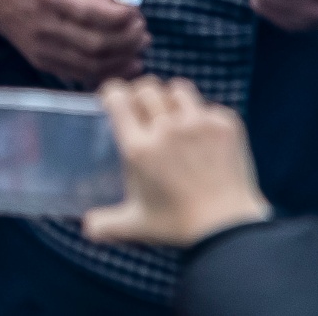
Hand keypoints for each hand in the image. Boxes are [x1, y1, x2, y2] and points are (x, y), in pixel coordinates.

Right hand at [0, 0, 151, 85]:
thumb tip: (124, 3)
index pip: (91, 13)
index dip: (121, 16)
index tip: (135, 10)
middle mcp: (44, 25)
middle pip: (96, 44)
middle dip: (129, 40)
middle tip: (143, 30)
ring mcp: (43, 49)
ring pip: (93, 65)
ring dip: (124, 59)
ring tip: (139, 46)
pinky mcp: (43, 63)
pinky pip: (82, 76)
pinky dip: (109, 73)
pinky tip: (126, 63)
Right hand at [82, 76, 273, 247]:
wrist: (230, 229)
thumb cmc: (180, 226)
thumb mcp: (136, 225)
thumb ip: (106, 224)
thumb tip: (87, 228)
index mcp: (138, 148)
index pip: (118, 97)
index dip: (113, 93)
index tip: (114, 99)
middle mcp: (165, 129)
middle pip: (147, 88)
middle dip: (142, 95)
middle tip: (145, 109)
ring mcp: (198, 124)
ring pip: (178, 89)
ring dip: (173, 99)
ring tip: (175, 114)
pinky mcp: (225, 126)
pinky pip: (209, 106)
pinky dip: (204, 116)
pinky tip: (204, 134)